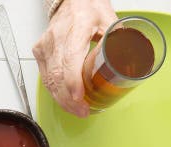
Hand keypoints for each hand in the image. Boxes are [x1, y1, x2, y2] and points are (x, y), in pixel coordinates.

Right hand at [33, 0, 117, 117]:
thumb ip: (119, 42)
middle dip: (70, 99)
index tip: (80, 98)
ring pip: (49, 80)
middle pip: (57, 76)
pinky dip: (55, 92)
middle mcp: (57, 38)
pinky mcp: (39, 53)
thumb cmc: (89, 9)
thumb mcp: (110, 20)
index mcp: (77, 27)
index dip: (73, 82)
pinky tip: (65, 100)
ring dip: (62, 99)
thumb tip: (131, 64)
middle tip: (83, 111)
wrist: (70, 1)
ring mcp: (45, 47)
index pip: (70, 59)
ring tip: (76, 110)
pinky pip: (45, 78)